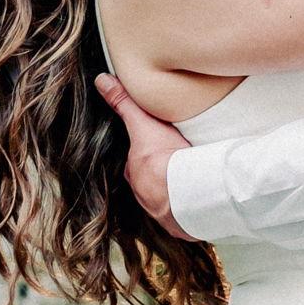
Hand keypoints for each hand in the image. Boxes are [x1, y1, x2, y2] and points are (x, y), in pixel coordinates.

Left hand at [95, 76, 193, 237]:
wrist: (188, 192)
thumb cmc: (165, 159)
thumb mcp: (143, 124)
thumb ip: (124, 103)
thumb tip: (101, 81)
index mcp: (135, 173)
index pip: (136, 163)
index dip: (146, 155)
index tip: (158, 149)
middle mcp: (145, 196)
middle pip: (151, 182)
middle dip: (161, 175)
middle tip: (178, 163)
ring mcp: (163, 212)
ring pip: (167, 198)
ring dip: (177, 192)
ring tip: (193, 181)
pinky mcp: (183, 224)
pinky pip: (185, 214)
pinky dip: (192, 207)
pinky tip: (202, 200)